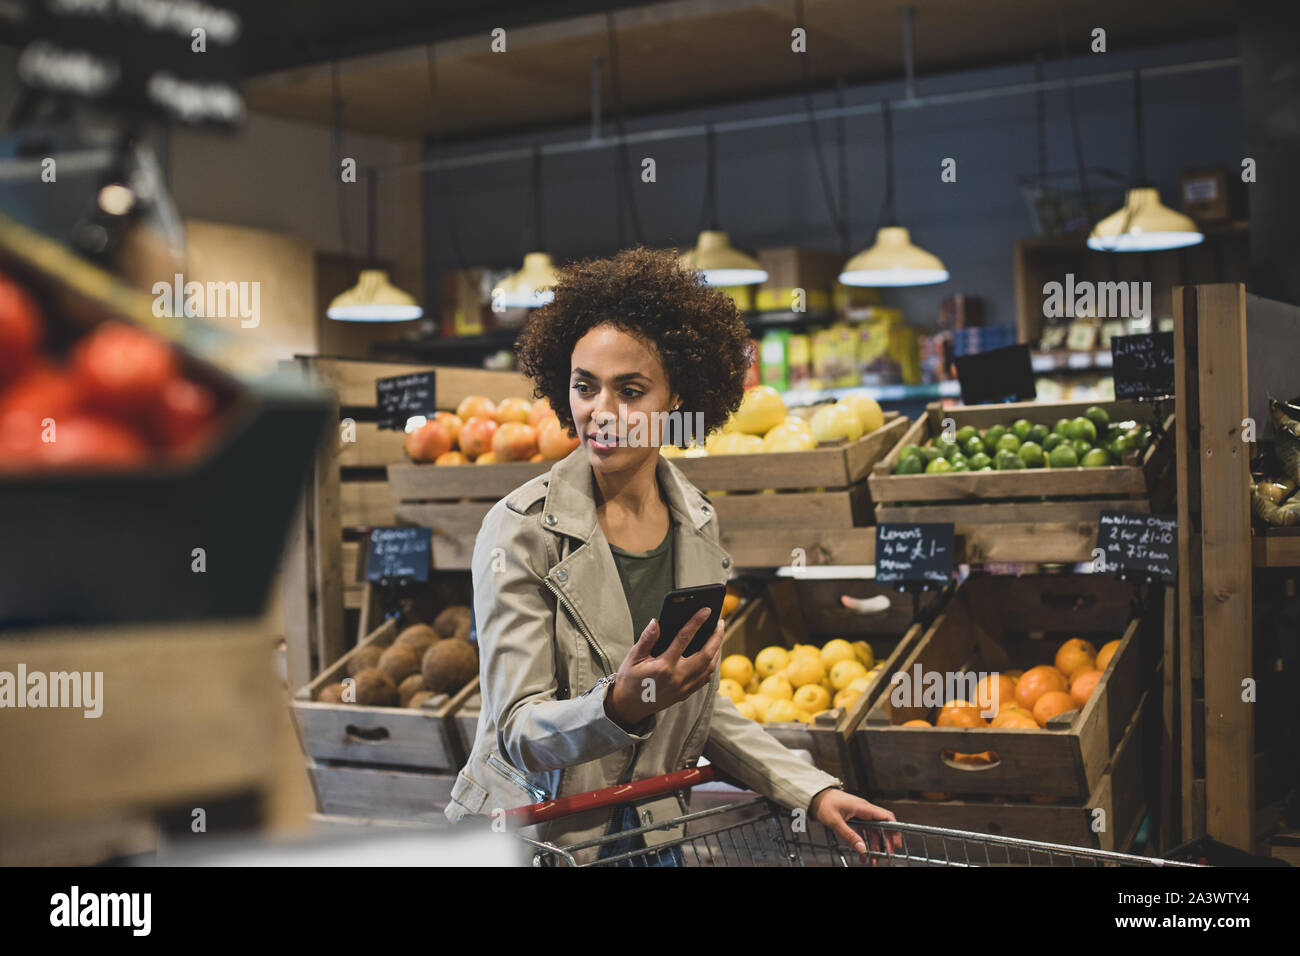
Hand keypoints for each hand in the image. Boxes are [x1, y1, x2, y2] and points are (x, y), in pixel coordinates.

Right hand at [604, 609, 724, 728]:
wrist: (628, 707)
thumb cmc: (629, 680)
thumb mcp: (633, 657)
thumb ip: (647, 639)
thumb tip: (657, 622)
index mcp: (663, 667)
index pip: (684, 639)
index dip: (697, 622)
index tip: (706, 610)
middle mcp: (677, 678)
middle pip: (706, 655)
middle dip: (716, 636)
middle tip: (721, 622)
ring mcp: (683, 688)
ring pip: (709, 668)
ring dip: (717, 650)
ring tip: (718, 635)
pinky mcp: (685, 694)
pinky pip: (705, 678)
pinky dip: (712, 664)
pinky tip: (712, 654)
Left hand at [809, 788, 901, 862]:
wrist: (814, 796)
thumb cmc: (824, 803)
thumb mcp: (835, 821)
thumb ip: (849, 836)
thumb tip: (862, 848)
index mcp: (863, 808)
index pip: (886, 817)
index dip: (894, 830)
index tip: (896, 844)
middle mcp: (864, 811)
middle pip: (881, 828)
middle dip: (884, 844)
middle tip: (885, 858)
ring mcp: (859, 815)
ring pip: (872, 833)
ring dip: (874, 847)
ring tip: (874, 860)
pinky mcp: (854, 819)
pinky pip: (863, 832)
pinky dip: (864, 843)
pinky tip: (862, 854)